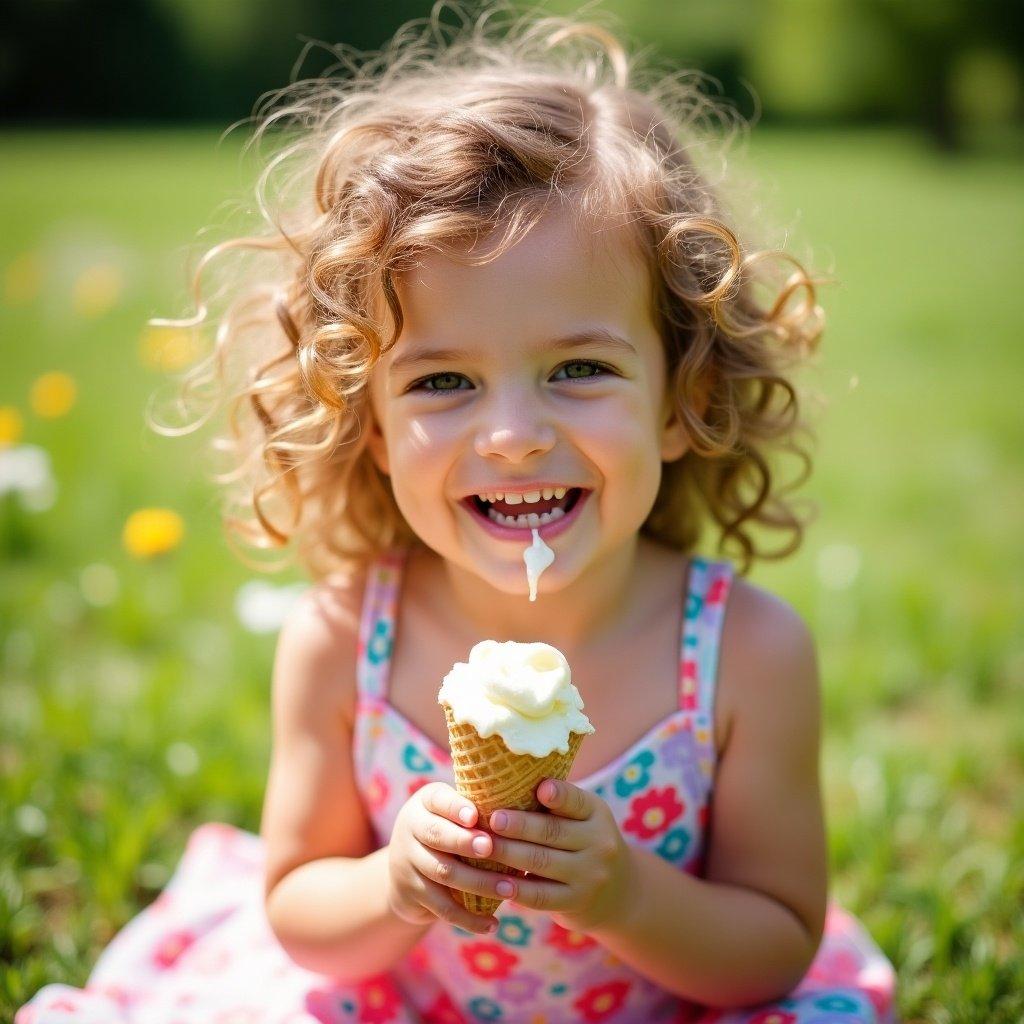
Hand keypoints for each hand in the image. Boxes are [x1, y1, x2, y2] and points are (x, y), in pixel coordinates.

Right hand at [387, 781, 515, 934]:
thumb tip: (538, 794)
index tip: (476, 815)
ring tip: (508, 889)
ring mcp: (407, 861)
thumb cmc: (449, 829)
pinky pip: (442, 908)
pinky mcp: (411, 893)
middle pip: (436, 834)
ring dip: (478, 882)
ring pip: (443, 872)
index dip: (456, 808)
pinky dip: (468, 918)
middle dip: (465, 842)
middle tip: (492, 848)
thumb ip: (482, 805)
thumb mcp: (454, 812)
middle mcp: (411, 827)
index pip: (438, 800)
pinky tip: (493, 924)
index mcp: (426, 801)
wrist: (404, 869)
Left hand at [486, 779, 636, 931]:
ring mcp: (589, 874)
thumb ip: (555, 805)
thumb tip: (505, 783)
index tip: (539, 789)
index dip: (559, 795)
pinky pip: (541, 895)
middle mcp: (598, 842)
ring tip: (484, 846)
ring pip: (542, 862)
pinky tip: (498, 884)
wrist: (618, 892)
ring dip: (509, 854)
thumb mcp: (582, 818)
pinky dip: (518, 890)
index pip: (576, 801)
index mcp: (595, 813)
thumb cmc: (582, 841)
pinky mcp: (575, 901)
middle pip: (552, 831)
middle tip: (492, 819)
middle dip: (519, 825)